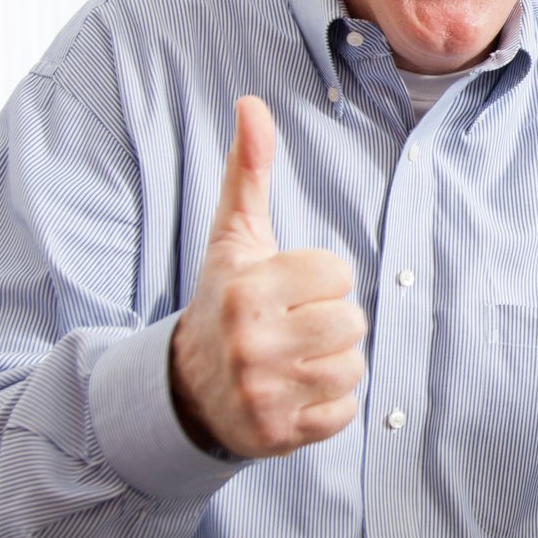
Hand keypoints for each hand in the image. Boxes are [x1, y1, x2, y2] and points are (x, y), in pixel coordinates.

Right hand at [168, 96, 365, 458]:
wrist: (186, 390)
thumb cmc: (223, 300)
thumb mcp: (233, 237)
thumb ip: (248, 171)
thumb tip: (251, 103)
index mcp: (247, 290)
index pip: (338, 275)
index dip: (321, 280)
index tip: (288, 290)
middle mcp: (252, 343)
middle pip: (351, 322)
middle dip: (330, 323)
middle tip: (292, 328)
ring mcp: (264, 394)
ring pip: (352, 367)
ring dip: (331, 364)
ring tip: (293, 360)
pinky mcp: (278, 435)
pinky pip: (343, 413)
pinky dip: (326, 406)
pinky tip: (293, 393)